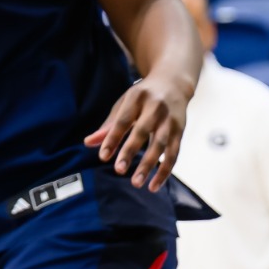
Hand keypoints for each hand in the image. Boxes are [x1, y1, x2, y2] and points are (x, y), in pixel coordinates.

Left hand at [84, 74, 189, 190]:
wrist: (173, 83)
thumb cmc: (142, 97)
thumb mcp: (124, 104)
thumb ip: (108, 125)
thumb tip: (88, 144)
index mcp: (136, 98)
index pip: (123, 120)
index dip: (112, 138)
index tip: (103, 156)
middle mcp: (155, 108)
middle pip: (142, 132)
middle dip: (130, 152)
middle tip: (118, 170)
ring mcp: (170, 120)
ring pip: (160, 145)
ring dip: (149, 166)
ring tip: (136, 183)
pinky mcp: (181, 131)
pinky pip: (174, 154)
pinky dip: (165, 171)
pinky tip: (154, 185)